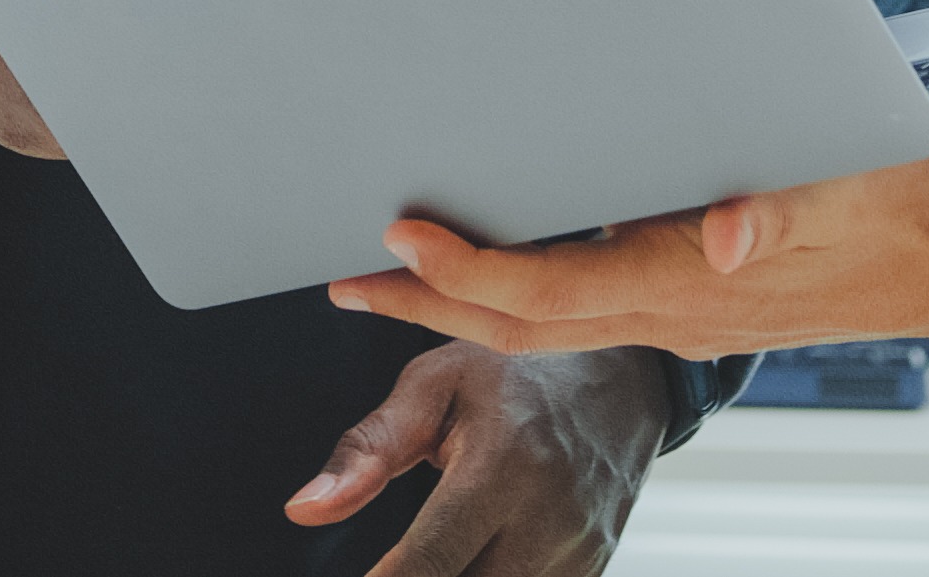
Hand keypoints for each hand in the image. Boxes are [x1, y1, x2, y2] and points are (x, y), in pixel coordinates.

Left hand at [284, 342, 659, 576]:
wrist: (623, 375)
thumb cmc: (519, 372)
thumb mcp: (435, 382)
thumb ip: (368, 448)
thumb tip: (305, 509)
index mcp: (504, 464)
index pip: (432, 560)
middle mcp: (549, 518)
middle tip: (387, 568)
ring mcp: (578, 553)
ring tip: (426, 560)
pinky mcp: (593, 571)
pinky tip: (468, 564)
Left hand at [327, 157, 928, 360]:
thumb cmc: (888, 205)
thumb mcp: (840, 187)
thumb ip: (776, 210)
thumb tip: (724, 237)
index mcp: (684, 286)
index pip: (546, 292)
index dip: (465, 270)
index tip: (398, 232)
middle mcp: (665, 318)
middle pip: (519, 329)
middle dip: (425, 306)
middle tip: (345, 276)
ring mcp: (672, 321)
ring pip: (544, 328)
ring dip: (460, 304)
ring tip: (389, 271)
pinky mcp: (684, 307)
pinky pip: (579, 312)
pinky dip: (518, 294)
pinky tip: (498, 257)